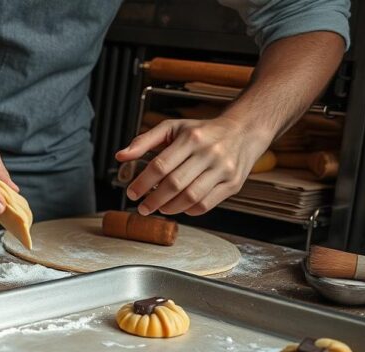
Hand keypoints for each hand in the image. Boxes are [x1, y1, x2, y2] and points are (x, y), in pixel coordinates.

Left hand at [115, 115, 272, 215]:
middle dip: (153, 200)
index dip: (142, 183)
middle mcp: (209, 153)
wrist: (244, 130)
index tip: (132, 193)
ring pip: (190, 197)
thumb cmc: (202, 131)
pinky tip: (178, 206)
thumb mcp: (173, 127)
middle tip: (142, 207)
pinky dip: (188, 210)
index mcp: (191, 138)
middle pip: (174, 184)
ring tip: (158, 208)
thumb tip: (120, 156)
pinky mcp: (233, 184)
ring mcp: (223, 169)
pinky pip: (206, 205)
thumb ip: (144, 140)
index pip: (160, 165)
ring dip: (169, 208)